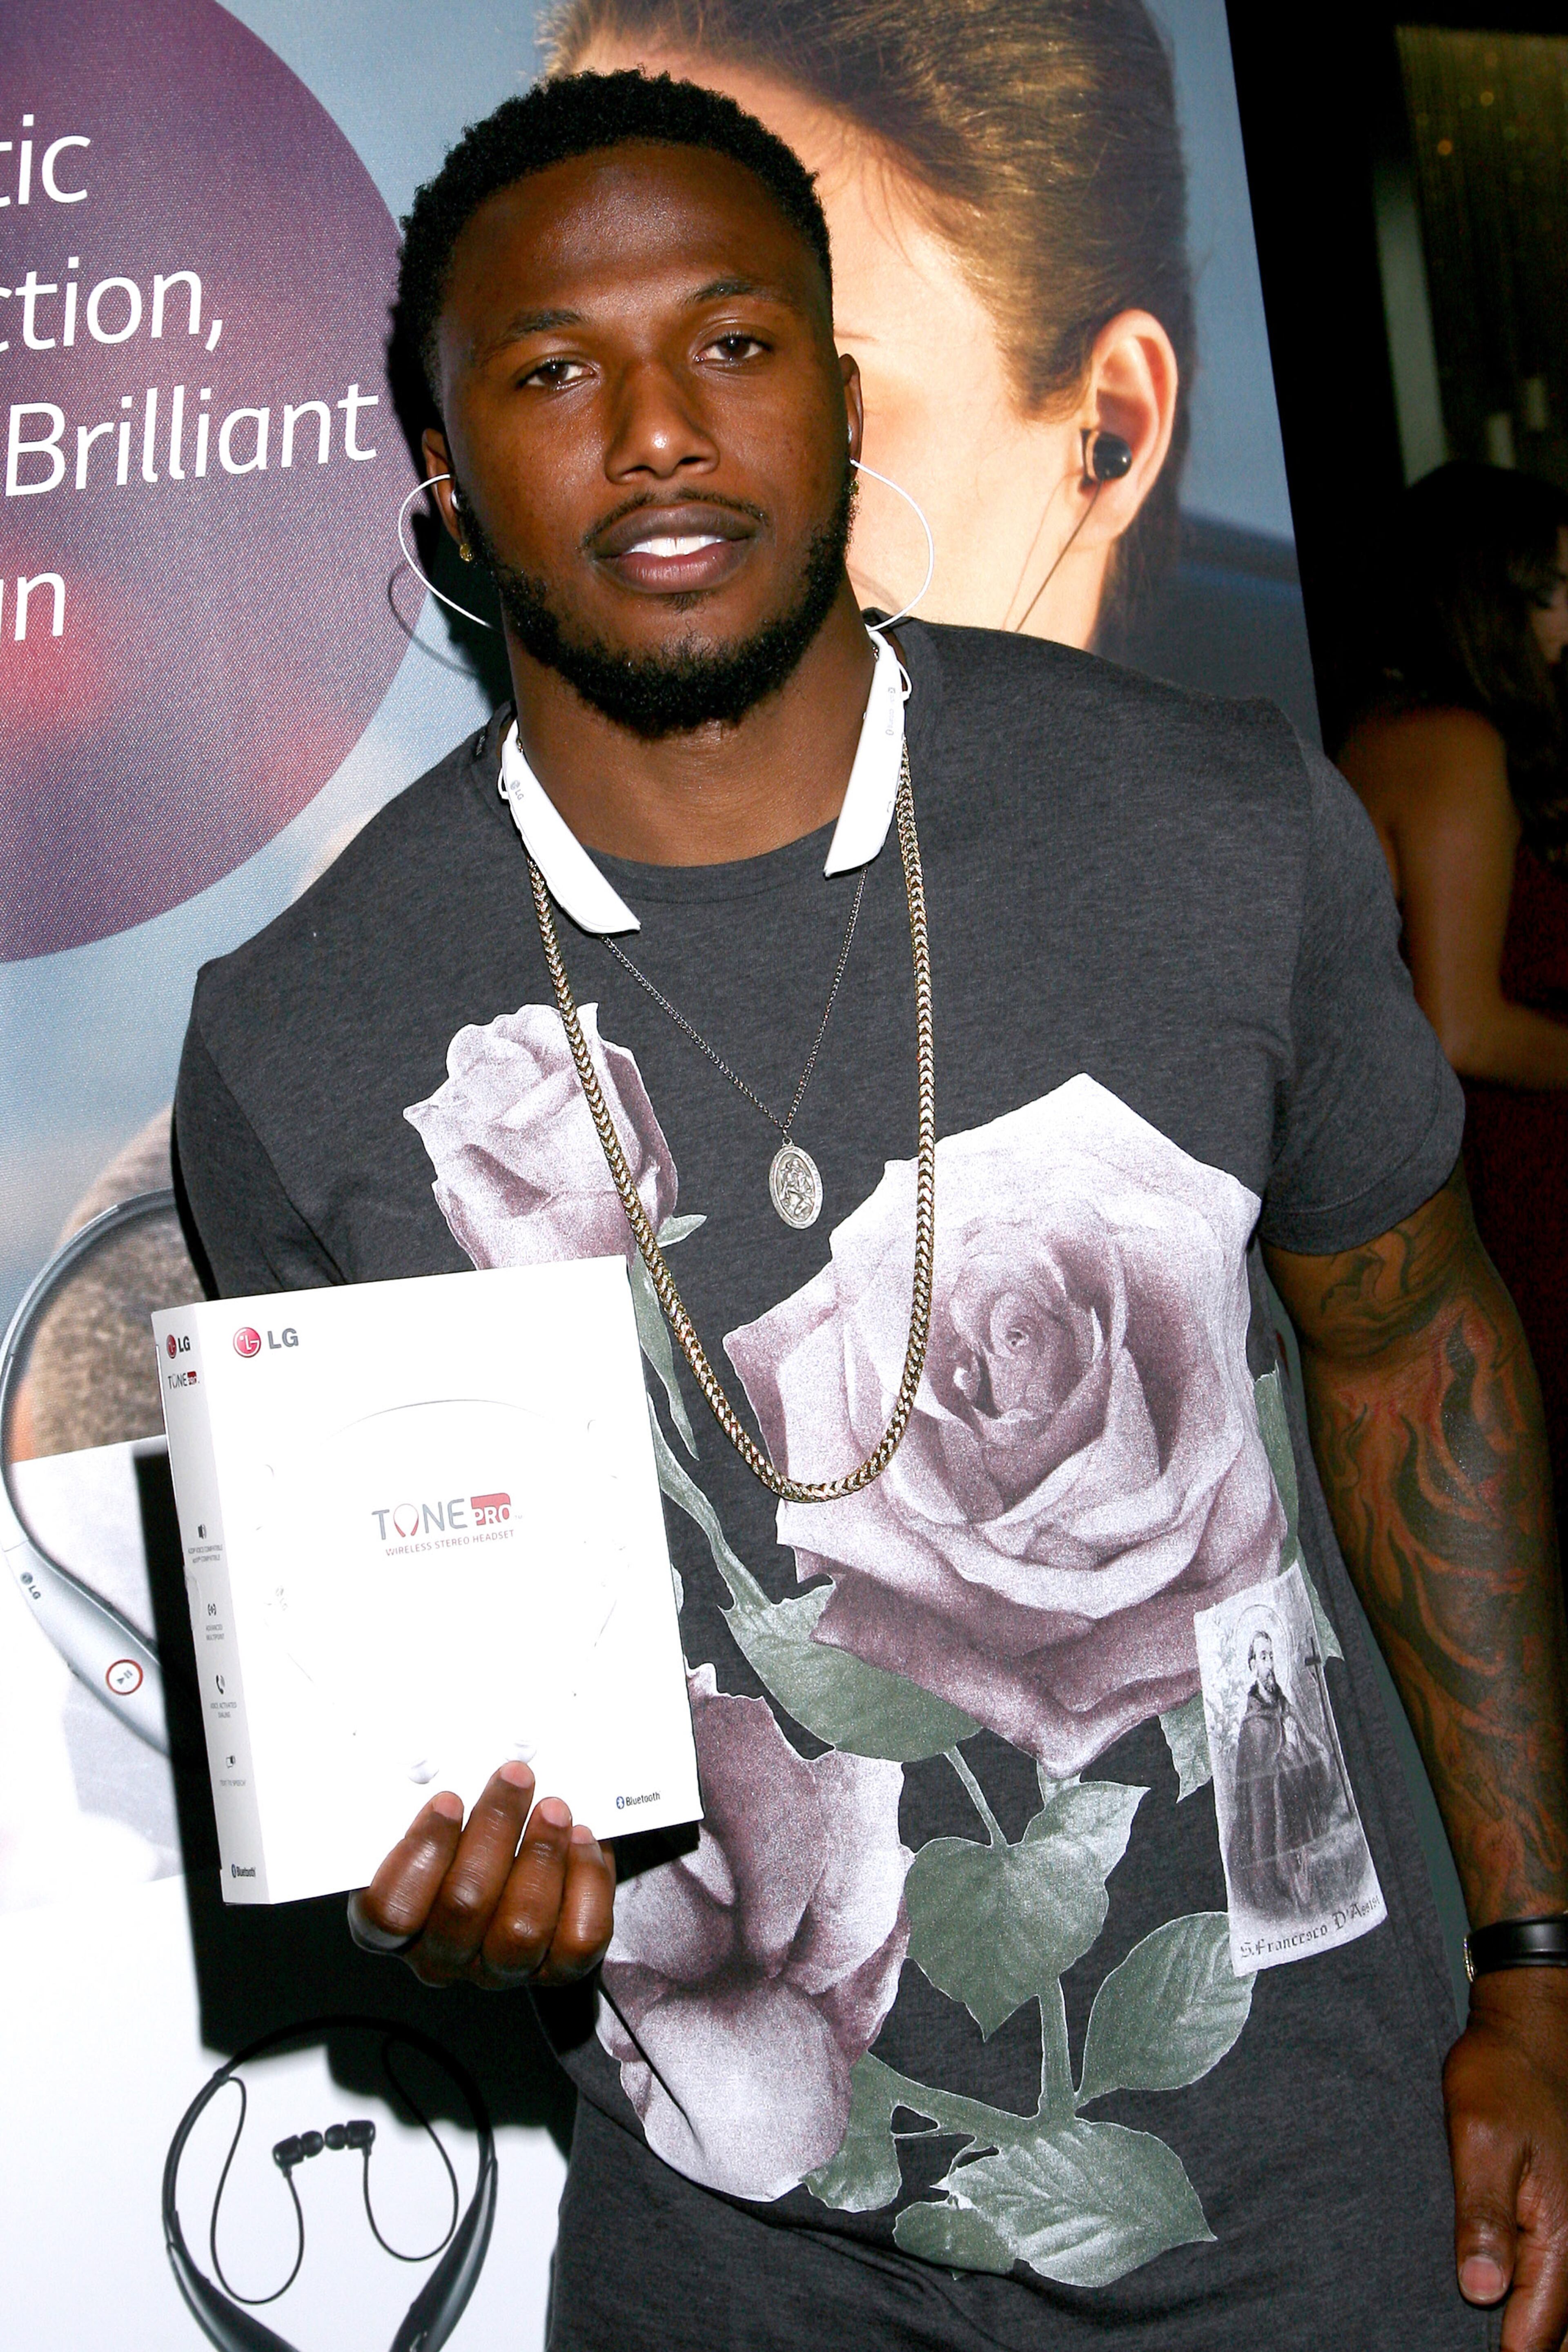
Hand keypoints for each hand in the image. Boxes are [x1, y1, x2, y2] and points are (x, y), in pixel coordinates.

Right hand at [346, 1760, 615, 1988]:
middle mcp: (444, 1953)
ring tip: (554, 1809)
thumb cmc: (467, 1841)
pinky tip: (581, 1842)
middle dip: (495, 1829)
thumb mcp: (438, 1823)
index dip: (422, 1853)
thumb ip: (436, 1806)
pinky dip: (585, 1884)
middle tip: (515, 1778)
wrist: (519, 1880)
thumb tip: (454, 1762)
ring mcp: (499, 1967)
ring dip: (541, 1854)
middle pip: (464, 1904)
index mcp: (398, 1923)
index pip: (390, 1909)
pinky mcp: (555, 1968)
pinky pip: (577, 1937)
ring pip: (522, 1927)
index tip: (448, 1801)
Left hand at [1447, 1970, 1567, 2348]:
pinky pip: (1561, 2270)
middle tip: (1480, 2345)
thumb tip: (1481, 2292)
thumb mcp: (1479, 2138)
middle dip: (1528, 2342)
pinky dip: (1540, 2289)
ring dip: (1537, 2321)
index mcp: (1563, 2232)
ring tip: (1495, 2332)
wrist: (1532, 2027)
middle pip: (1561, 2325)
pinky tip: (1510, 2293)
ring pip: (1566, 2302)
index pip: (1540, 2329)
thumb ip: (1482, 2215)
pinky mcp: (1566, 2208)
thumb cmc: (1502, 2076)